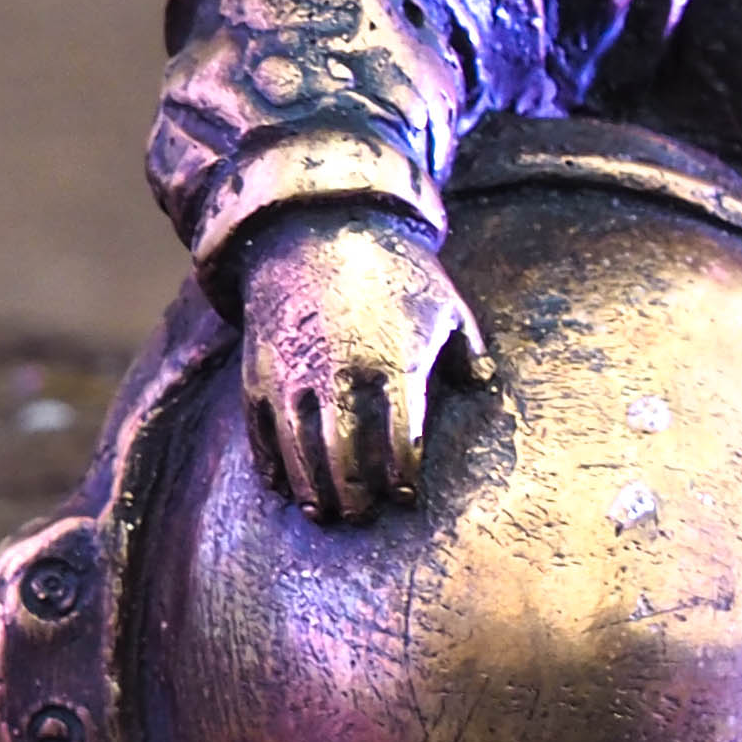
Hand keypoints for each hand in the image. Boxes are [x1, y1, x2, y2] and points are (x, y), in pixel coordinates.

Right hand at [233, 206, 489, 523]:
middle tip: (364, 515)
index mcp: (392, 362)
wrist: (315, 226)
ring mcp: (292, 374)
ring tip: (325, 513)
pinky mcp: (258, 370)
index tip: (407, 496)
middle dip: (355, 494)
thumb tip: (483, 385)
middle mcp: (339, 373)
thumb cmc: (392, 269)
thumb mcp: (445, 300)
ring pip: (299, 450)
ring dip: (312, 488)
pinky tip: (283, 487)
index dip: (403, 476)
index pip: (399, 439)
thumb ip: (468, 347)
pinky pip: (260, 430)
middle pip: (344, 454)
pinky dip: (270, 463)